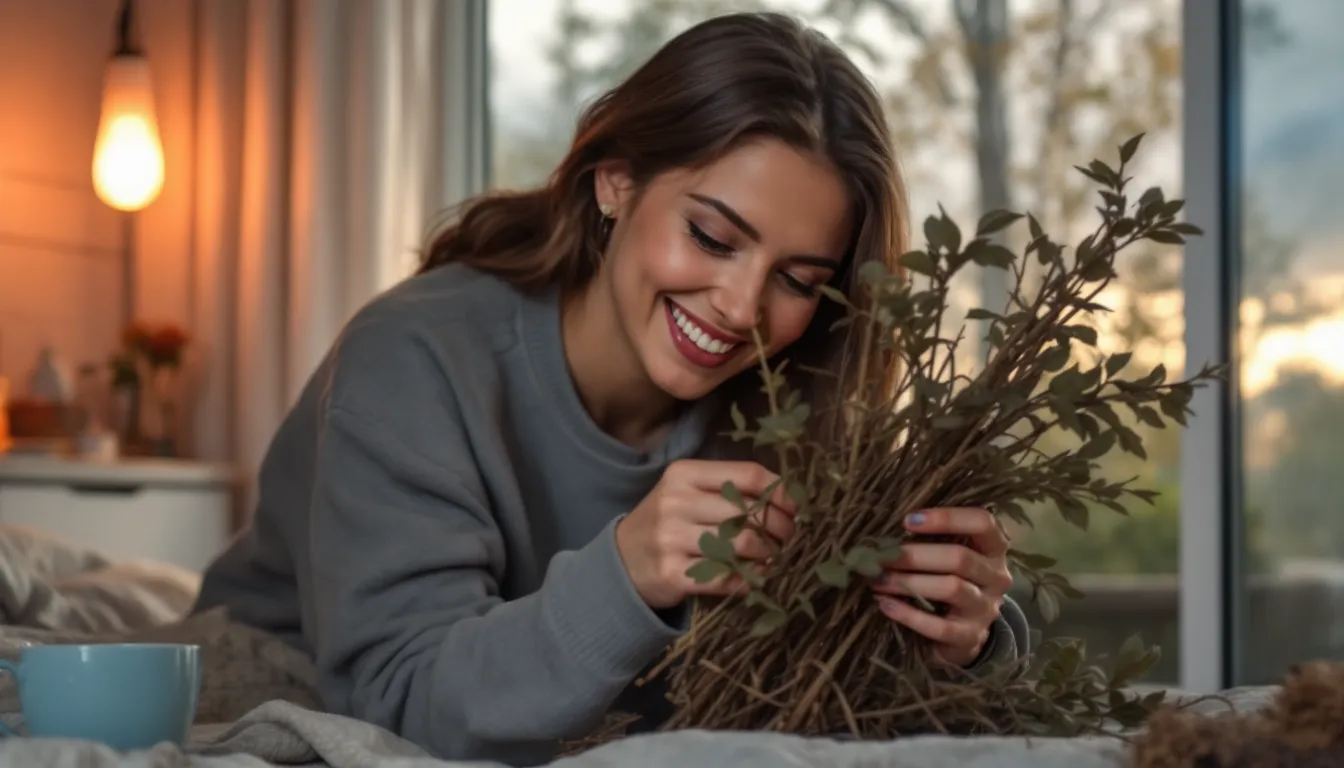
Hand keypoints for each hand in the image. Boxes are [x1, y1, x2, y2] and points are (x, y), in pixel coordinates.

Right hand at [615, 460, 795, 608]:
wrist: (621, 560)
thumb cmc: (666, 522)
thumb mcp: (686, 492)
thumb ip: (728, 489)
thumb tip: (786, 499)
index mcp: (684, 474)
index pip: (748, 474)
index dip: (780, 492)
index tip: (794, 507)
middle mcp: (677, 502)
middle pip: (749, 511)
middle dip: (780, 527)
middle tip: (788, 537)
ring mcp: (672, 538)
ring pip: (742, 544)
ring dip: (768, 554)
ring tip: (772, 556)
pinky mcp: (673, 573)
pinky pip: (726, 578)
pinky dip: (749, 579)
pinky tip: (754, 576)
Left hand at [870, 507, 1012, 666]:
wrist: (963, 632)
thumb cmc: (950, 579)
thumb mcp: (951, 555)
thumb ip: (933, 539)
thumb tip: (888, 528)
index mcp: (993, 548)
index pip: (983, 522)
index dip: (947, 518)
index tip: (908, 521)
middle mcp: (996, 576)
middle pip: (960, 558)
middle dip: (916, 555)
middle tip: (882, 556)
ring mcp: (986, 608)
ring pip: (951, 588)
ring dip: (909, 582)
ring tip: (878, 580)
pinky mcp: (970, 636)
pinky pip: (940, 626)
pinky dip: (909, 614)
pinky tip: (885, 604)